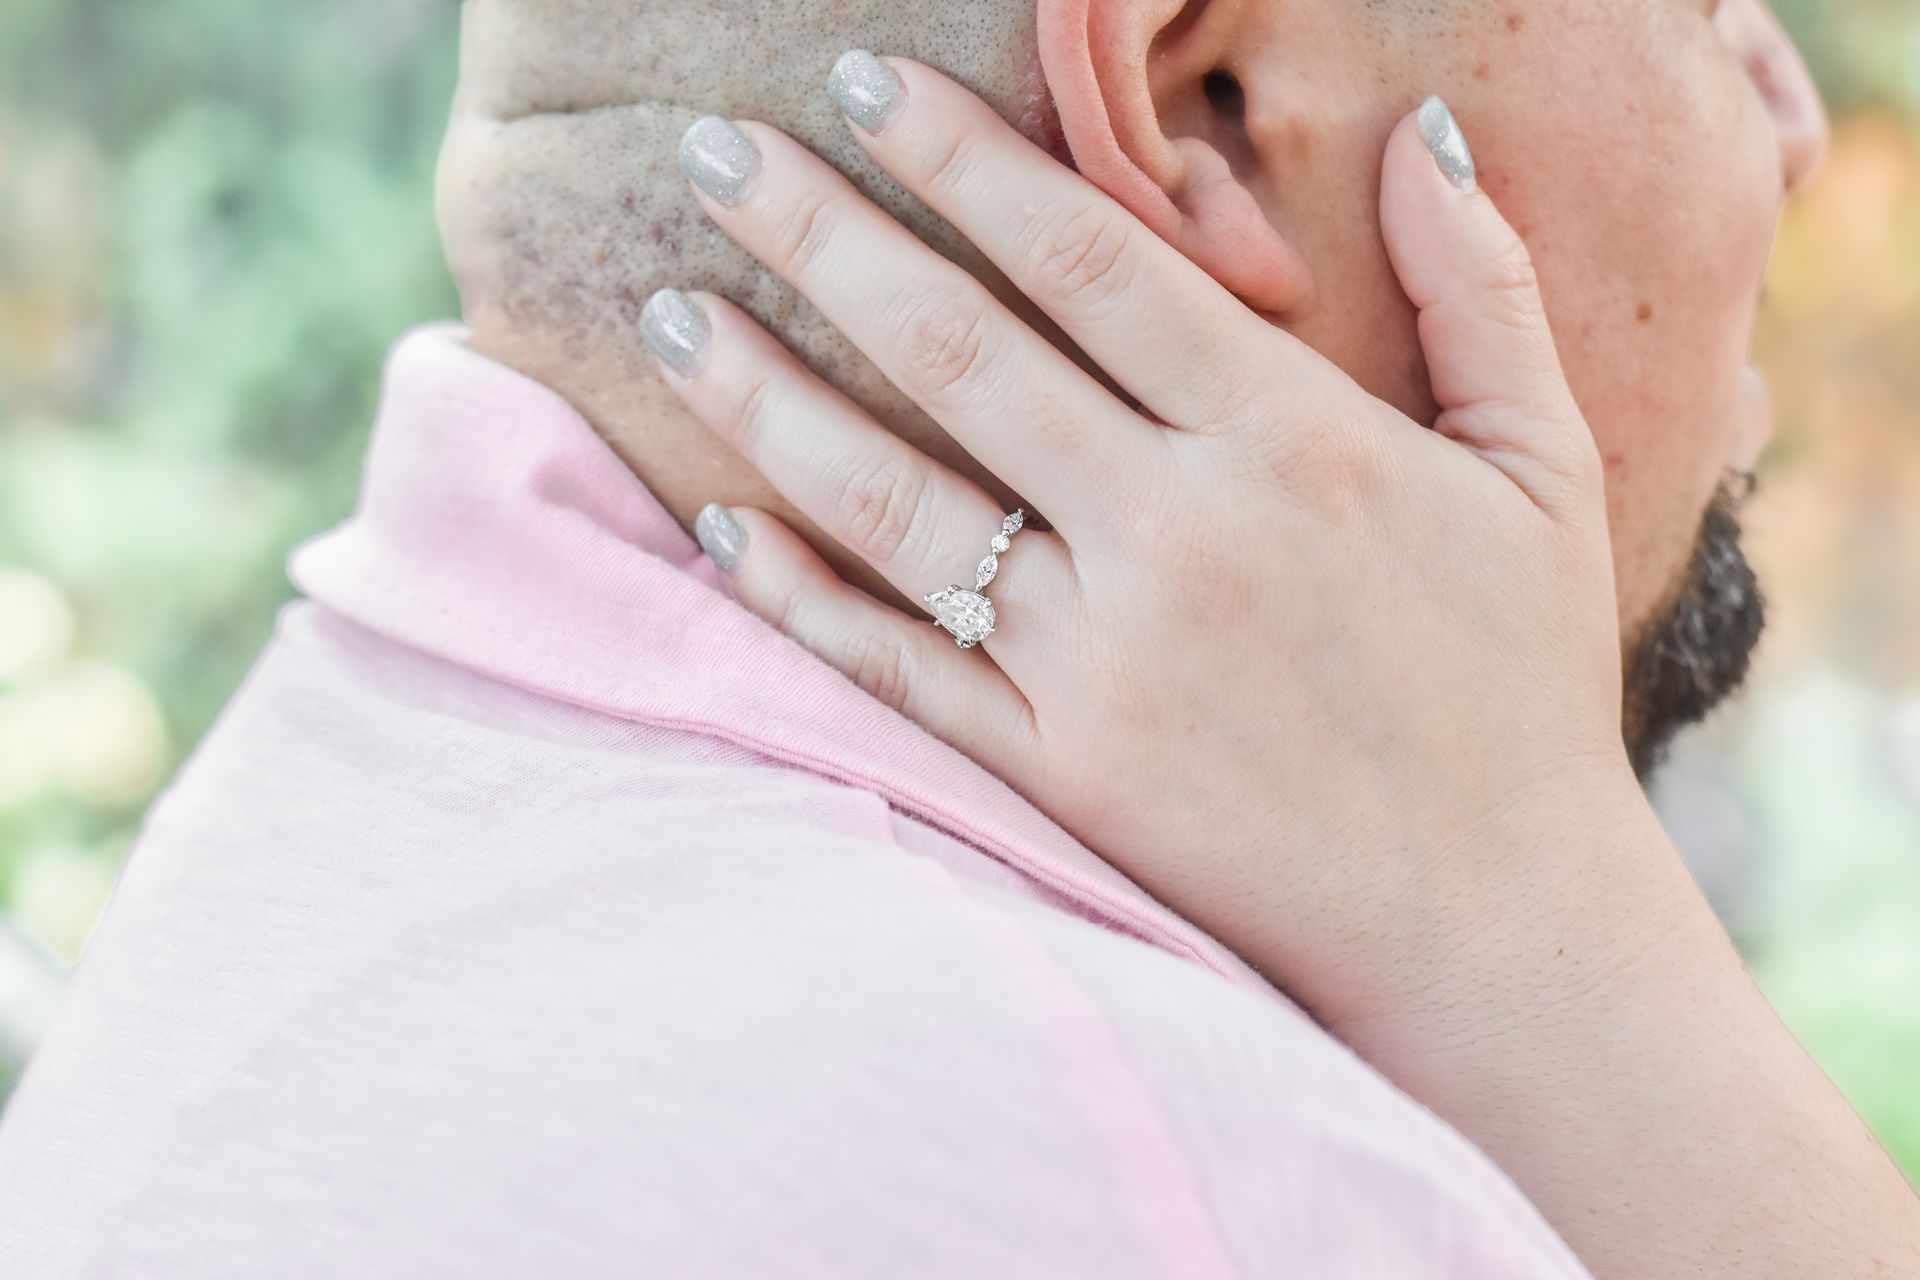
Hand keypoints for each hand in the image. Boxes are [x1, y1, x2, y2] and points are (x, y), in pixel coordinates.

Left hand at [647, 58, 1919, 1279]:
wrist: (1493, 925)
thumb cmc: (1520, 686)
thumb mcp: (1544, 468)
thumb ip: (1481, 288)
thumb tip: (1429, 128)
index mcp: (1291, 437)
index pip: (1086, 256)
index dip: (958, 157)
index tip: (859, 85)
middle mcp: (1175, 534)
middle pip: (956, 348)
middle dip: (822, 233)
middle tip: (715, 154)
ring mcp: (1102, 661)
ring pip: (895, 499)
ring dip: (768, 396)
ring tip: (674, 313)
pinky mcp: (1057, 772)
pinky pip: (898, 667)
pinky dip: (800, 598)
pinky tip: (721, 526)